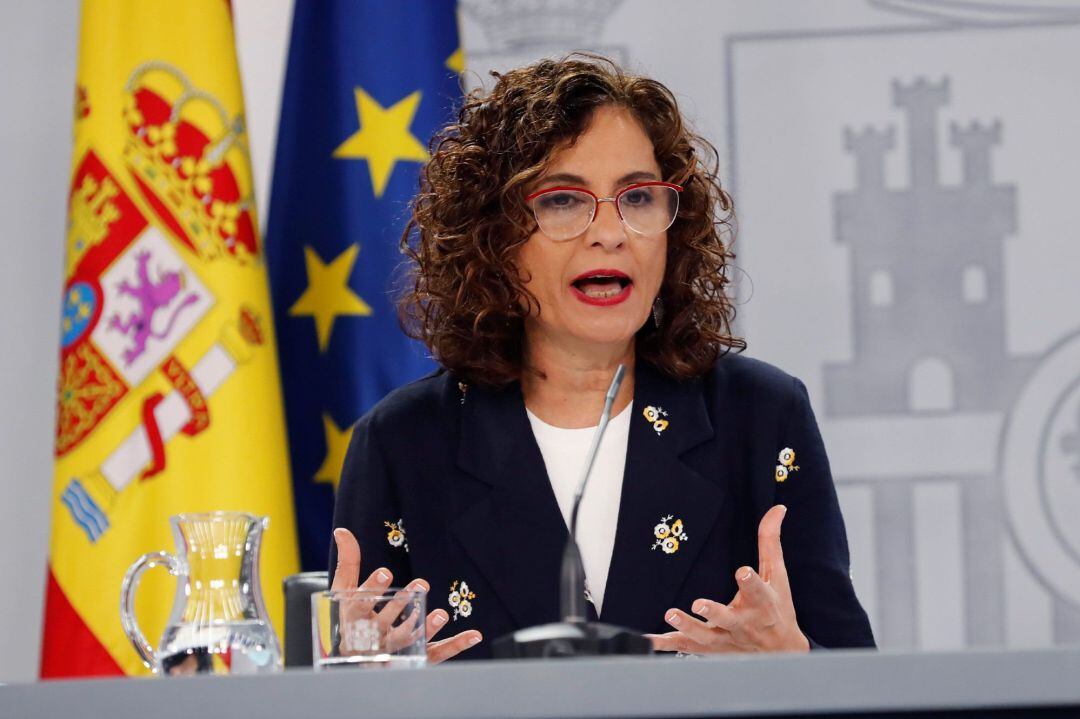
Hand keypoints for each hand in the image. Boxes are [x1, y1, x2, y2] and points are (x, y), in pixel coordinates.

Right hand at [332, 528, 481, 662]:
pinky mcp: (414, 658)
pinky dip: (455, 645)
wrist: (354, 659)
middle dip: (402, 604)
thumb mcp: (345, 590)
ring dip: (426, 628)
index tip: (386, 572)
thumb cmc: (350, 617)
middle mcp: (374, 637)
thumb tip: (342, 531)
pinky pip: (436, 653)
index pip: (361, 604)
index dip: (373, 589)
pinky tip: (474, 635)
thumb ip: (348, 561)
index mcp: (355, 619)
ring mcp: (394, 650)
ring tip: (440, 614)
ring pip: (409, 640)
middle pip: (387, 623)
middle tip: (421, 584)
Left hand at [647, 505, 809, 653]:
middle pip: (728, 619)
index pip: (758, 591)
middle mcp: (743, 623)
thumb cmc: (777, 607)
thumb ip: (770, 541)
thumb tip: (777, 508)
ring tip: (671, 615)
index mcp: (761, 602)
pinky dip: (666, 644)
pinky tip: (648, 639)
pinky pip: (685, 647)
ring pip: (705, 636)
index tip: (742, 571)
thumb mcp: (777, 574)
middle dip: (714, 612)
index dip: (750, 581)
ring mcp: (725, 638)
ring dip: (687, 627)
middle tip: (698, 603)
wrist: (780, 650)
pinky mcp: (710, 648)